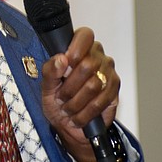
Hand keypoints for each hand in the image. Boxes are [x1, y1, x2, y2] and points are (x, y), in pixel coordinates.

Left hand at [40, 27, 119, 161]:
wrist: (68, 126)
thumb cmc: (57, 101)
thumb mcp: (47, 86)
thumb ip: (50, 70)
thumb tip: (61, 59)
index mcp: (80, 48)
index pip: (84, 35)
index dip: (74, 52)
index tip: (64, 68)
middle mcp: (97, 56)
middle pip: (87, 65)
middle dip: (69, 87)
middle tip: (61, 96)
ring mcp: (108, 73)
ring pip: (93, 85)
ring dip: (76, 102)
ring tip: (69, 108)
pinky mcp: (114, 91)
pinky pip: (101, 101)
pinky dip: (85, 112)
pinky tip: (79, 115)